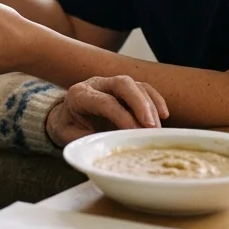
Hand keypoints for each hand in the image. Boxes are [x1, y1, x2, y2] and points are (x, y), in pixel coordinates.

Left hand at [45, 76, 168, 145]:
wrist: (64, 116)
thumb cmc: (68, 128)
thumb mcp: (70, 137)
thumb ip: (88, 139)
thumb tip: (112, 145)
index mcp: (79, 95)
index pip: (105, 101)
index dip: (122, 116)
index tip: (135, 133)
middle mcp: (96, 84)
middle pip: (123, 83)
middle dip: (140, 104)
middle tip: (152, 126)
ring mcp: (111, 83)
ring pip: (136, 85)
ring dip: (151, 106)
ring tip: (158, 128)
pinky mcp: (124, 88)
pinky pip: (143, 88)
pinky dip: (155, 100)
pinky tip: (164, 115)